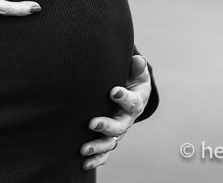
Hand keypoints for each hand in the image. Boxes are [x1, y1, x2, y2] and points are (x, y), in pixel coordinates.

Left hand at [80, 54, 151, 169]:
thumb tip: (138, 60)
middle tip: (92, 123)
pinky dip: (96, 159)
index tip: (113, 91)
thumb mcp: (137, 73)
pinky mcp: (110, 138)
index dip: (123, 97)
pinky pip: (105, 152)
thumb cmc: (132, 81)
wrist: (134, 97)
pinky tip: (84, 163)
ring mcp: (118, 131)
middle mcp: (126, 120)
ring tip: (83, 148)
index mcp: (134, 103)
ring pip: (110, 142)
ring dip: (97, 146)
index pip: (131, 101)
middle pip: (119, 126)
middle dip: (106, 125)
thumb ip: (137, 67)